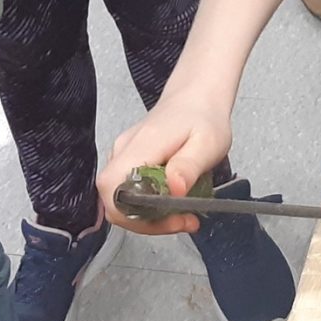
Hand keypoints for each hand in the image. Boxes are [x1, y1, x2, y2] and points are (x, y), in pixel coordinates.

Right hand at [97, 88, 234, 235]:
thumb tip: (173, 190)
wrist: (196, 98)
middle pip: (114, 202)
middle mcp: (123, 151)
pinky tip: (174, 201)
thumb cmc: (204, 118)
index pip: (113, 191)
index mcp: (141, 145)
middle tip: (183, 220)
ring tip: (184, 214)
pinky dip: (150, 206)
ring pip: (121, 200)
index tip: (171, 219)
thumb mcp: (208, 143)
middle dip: (146, 222)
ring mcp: (123, 156)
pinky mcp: (128, 161)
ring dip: (150, 217)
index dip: (134, 216)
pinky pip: (129, 192)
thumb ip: (189, 166)